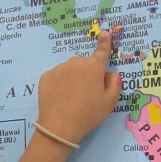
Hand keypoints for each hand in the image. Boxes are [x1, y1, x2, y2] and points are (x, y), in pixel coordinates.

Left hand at [35, 31, 121, 145]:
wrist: (59, 127)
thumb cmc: (88, 115)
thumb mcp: (109, 103)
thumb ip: (114, 84)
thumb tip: (111, 74)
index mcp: (94, 67)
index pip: (102, 51)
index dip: (104, 42)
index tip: (103, 34)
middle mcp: (76, 62)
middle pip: (84, 65)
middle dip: (86, 74)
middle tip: (85, 95)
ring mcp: (59, 69)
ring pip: (69, 70)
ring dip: (71, 79)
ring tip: (70, 99)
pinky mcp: (46, 77)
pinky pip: (56, 77)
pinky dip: (58, 84)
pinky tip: (59, 98)